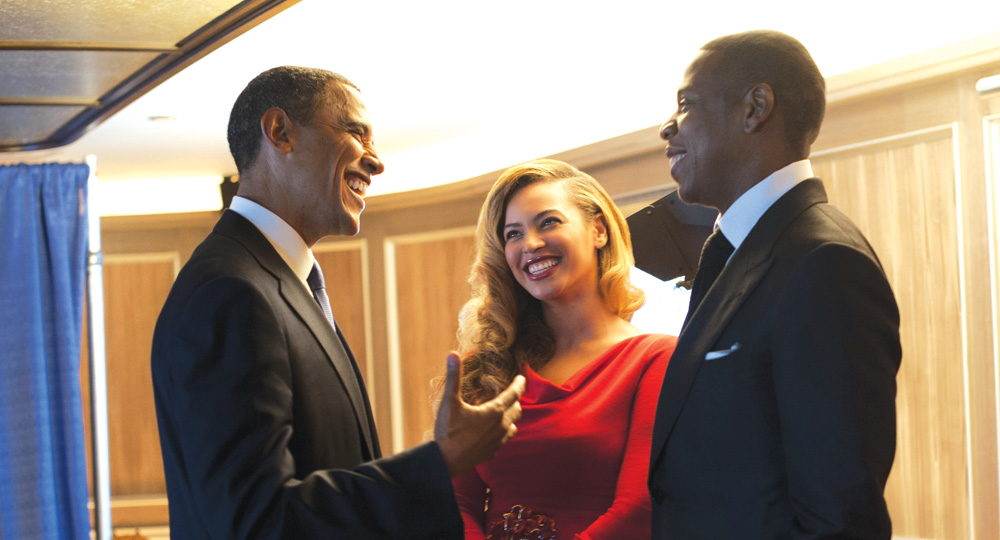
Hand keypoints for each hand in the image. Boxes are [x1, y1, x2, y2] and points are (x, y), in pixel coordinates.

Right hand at [434, 352, 524, 477]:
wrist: (445, 461)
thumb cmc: (448, 431)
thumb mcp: (449, 401)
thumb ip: (453, 377)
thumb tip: (453, 354)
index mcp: (494, 411)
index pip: (514, 394)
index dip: (519, 384)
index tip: (521, 378)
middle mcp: (501, 426)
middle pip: (517, 409)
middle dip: (515, 400)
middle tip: (511, 393)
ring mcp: (498, 441)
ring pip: (513, 425)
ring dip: (511, 416)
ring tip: (504, 412)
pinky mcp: (492, 452)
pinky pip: (504, 439)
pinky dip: (503, 431)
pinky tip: (493, 431)